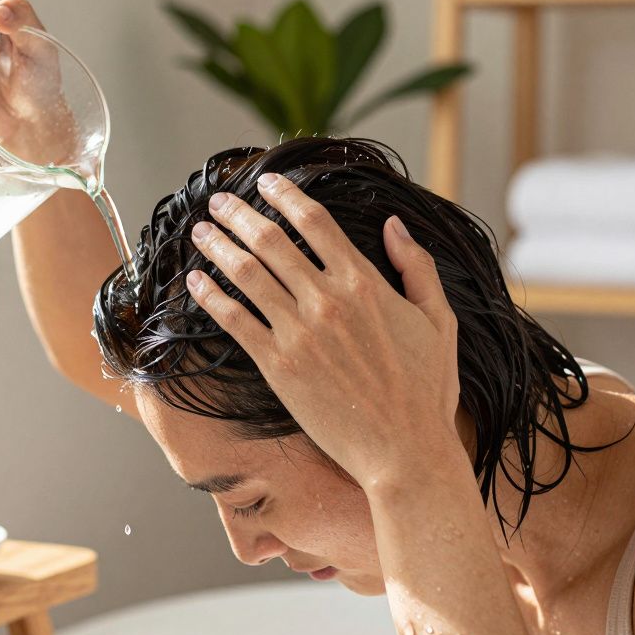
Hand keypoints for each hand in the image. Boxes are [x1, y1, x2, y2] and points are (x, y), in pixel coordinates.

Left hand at [185, 173, 462, 483]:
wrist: (405, 452)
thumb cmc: (427, 391)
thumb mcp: (439, 320)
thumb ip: (416, 267)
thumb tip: (394, 224)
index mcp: (366, 283)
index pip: (316, 222)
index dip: (285, 196)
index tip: (264, 182)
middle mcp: (328, 300)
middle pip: (272, 241)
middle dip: (239, 215)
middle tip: (218, 201)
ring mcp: (300, 333)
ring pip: (247, 275)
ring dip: (218, 247)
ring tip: (200, 232)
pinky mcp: (278, 366)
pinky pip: (235, 321)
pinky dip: (211, 297)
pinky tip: (195, 282)